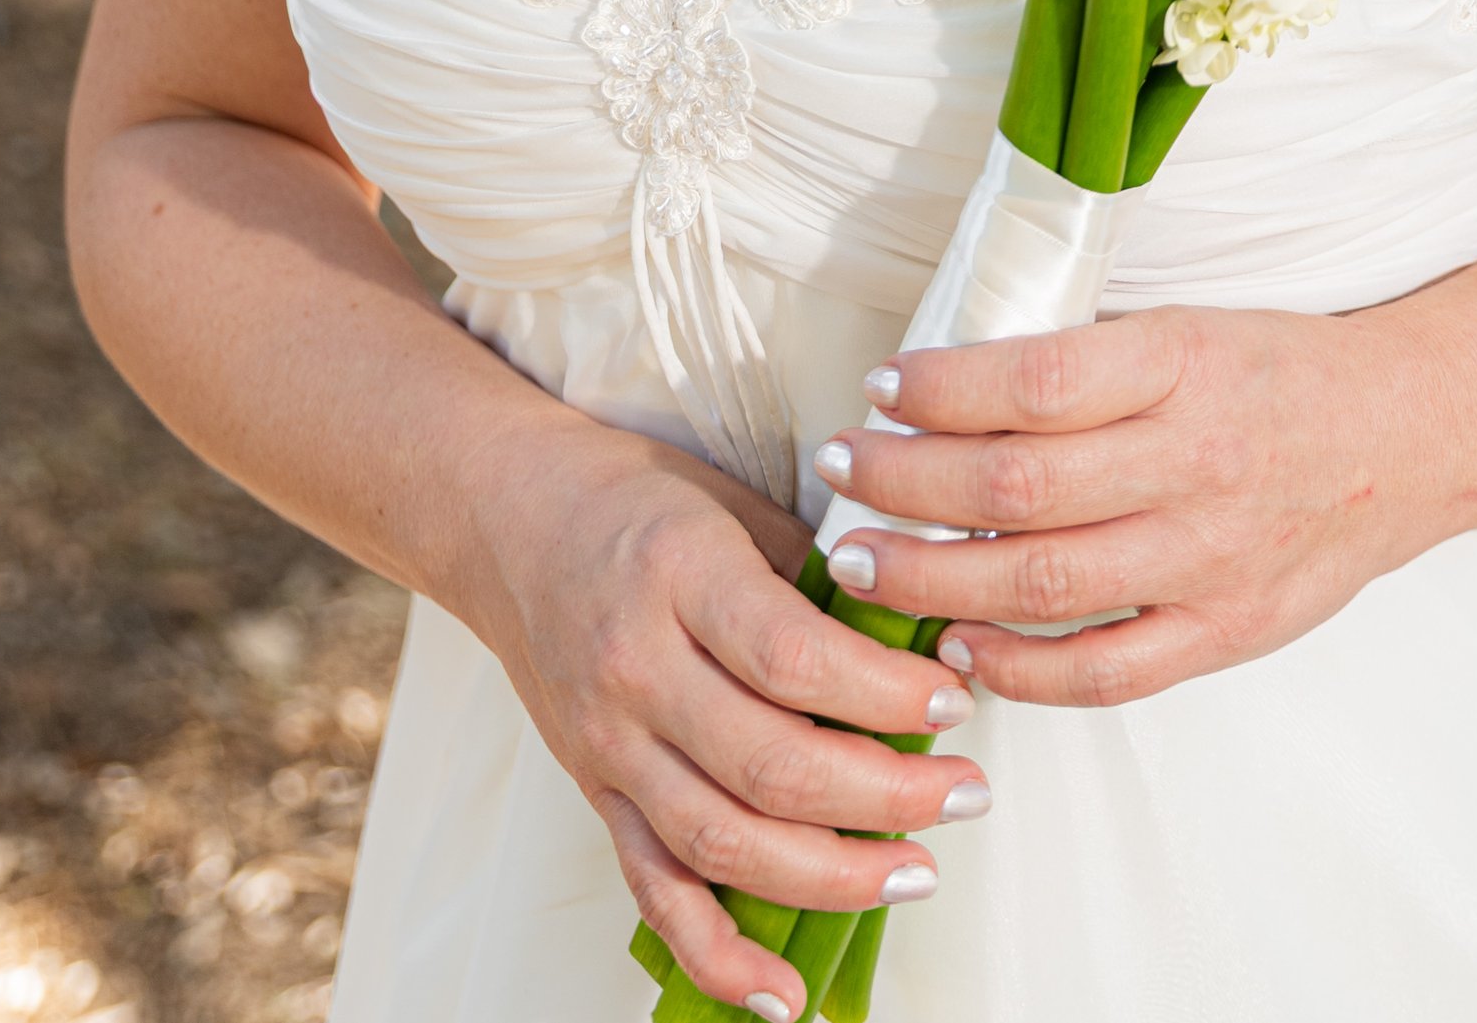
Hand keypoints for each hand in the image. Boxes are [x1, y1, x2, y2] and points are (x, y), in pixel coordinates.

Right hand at [457, 417, 989, 1017]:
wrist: (511, 519)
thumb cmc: (637, 502)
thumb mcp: (734, 505)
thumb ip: (817, 578)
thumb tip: (924, 637)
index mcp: (682, 575)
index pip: (795, 658)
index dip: (886, 693)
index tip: (953, 700)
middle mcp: (637, 668)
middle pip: (771, 766)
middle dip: (887, 796)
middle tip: (965, 793)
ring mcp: (610, 744)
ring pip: (723, 843)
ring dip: (832, 876)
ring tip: (916, 870)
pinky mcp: (596, 795)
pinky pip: (655, 893)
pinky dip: (719, 955)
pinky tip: (784, 991)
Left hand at [805, 303, 1452, 708]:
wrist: (1409, 436)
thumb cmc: (1278, 371)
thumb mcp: (1185, 329)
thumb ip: (1083, 365)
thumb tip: (945, 390)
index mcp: (1181, 364)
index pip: (1033, 382)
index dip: (940, 391)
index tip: (879, 388)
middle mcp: (1194, 461)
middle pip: (1015, 489)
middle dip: (903, 485)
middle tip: (837, 474)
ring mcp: (1210, 556)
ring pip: (1040, 584)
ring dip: (931, 579)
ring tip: (862, 562)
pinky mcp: (1225, 630)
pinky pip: (1102, 670)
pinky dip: (1018, 669)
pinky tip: (958, 648)